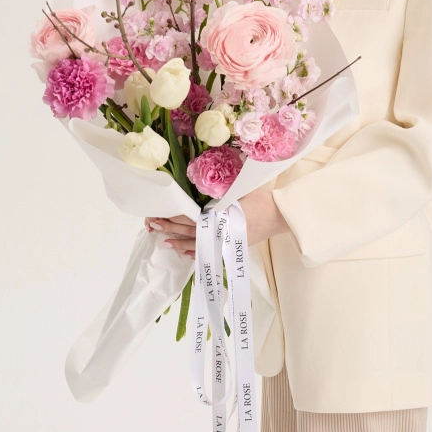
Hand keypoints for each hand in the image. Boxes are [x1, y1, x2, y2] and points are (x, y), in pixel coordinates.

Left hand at [144, 188, 289, 258]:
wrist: (279, 216)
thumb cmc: (260, 199)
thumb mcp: (239, 188)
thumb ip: (220, 187)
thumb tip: (202, 178)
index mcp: (218, 214)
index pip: (190, 216)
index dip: (174, 215)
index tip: (160, 213)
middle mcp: (218, 229)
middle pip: (189, 230)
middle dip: (170, 228)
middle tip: (153, 225)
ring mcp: (224, 240)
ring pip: (196, 243)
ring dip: (179, 243)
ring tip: (164, 243)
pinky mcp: (230, 246)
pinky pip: (209, 251)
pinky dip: (196, 252)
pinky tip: (185, 253)